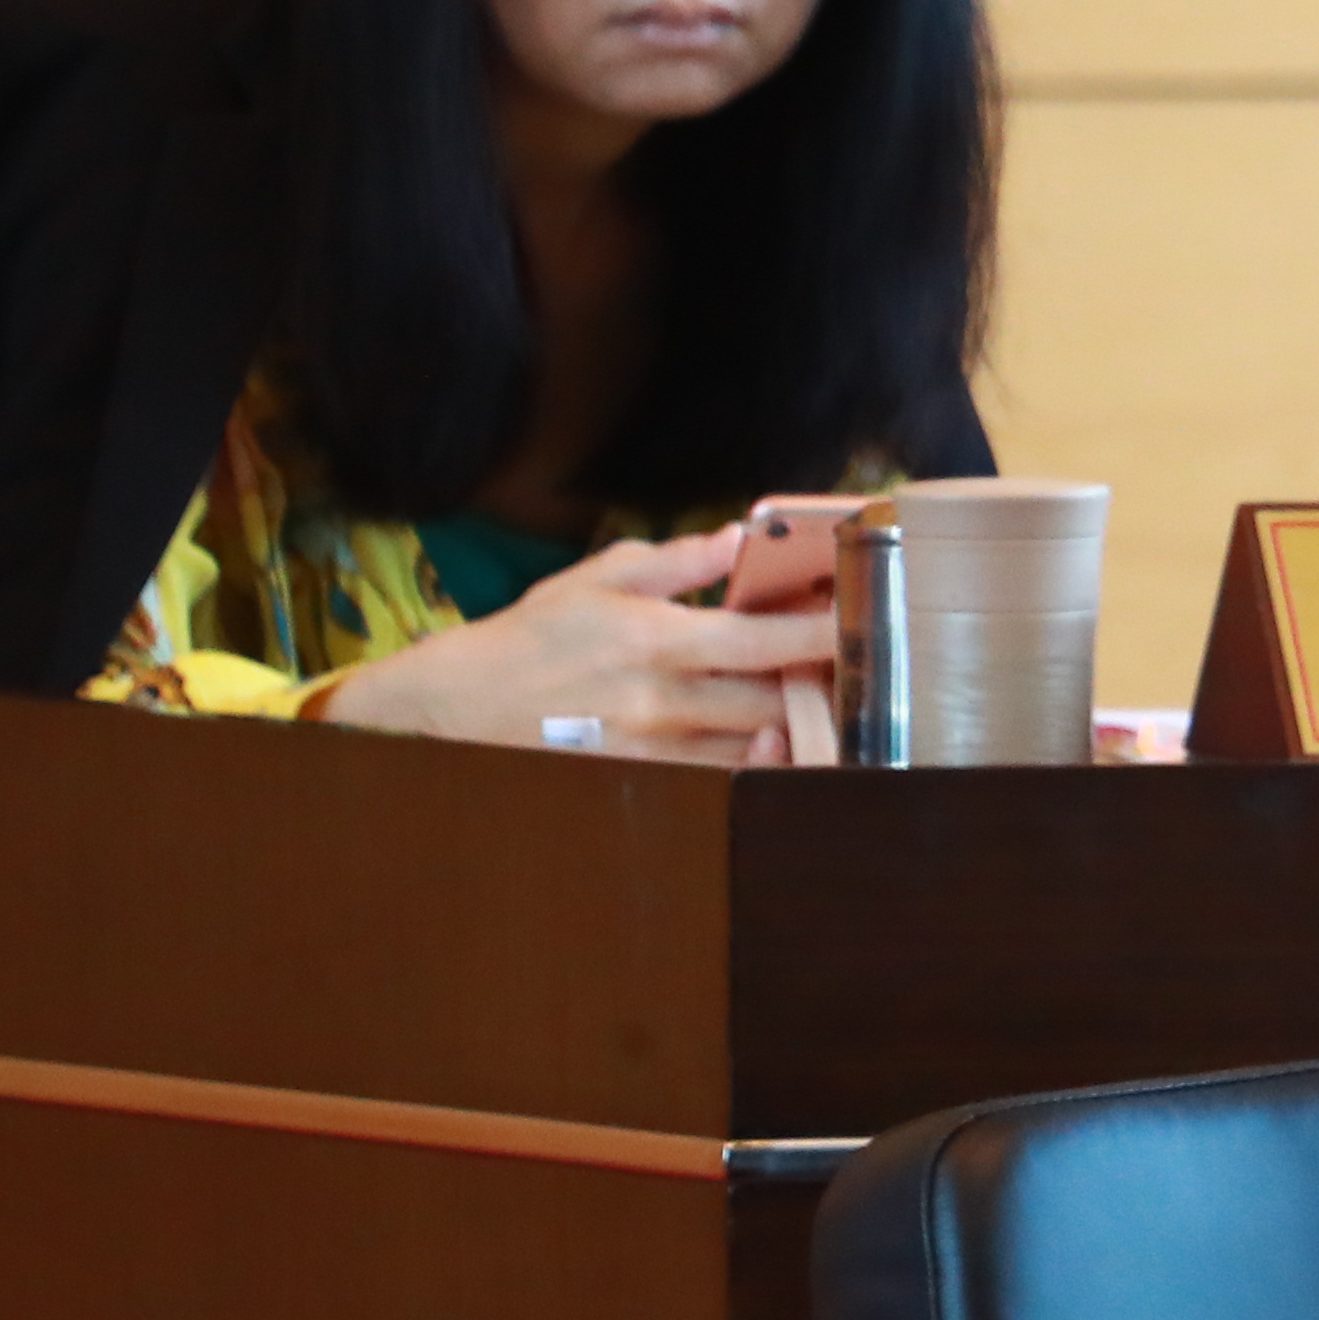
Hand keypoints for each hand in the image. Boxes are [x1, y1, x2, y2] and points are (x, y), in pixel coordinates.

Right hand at [312, 522, 832, 764]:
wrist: (456, 708)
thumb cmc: (530, 637)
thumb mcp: (596, 580)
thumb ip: (676, 562)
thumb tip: (740, 538)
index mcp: (654, 639)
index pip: (761, 640)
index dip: (820, 635)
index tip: (862, 625)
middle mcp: (660, 699)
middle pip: (771, 701)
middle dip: (820, 687)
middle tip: (855, 668)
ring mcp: (653, 749)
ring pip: (753, 748)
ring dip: (796, 729)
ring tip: (824, 705)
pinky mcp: (643, 781)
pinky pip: (719, 780)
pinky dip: (755, 765)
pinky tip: (775, 745)